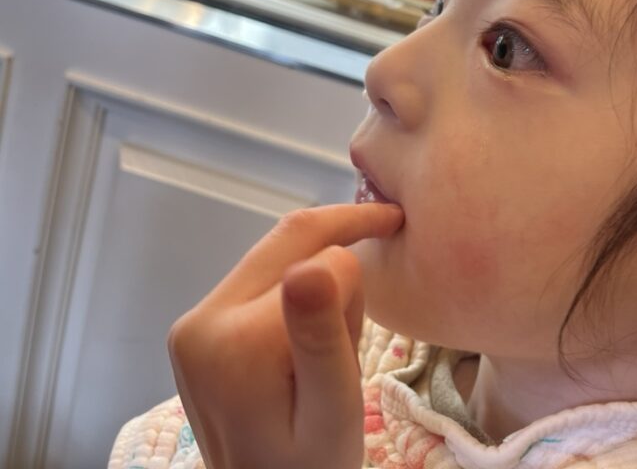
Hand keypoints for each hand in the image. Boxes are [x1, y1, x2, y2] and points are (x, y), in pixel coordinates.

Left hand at [167, 203, 403, 468]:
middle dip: (341, 236)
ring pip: (275, 256)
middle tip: (390, 237)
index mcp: (236, 339)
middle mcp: (200, 320)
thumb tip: (314, 263)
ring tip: (345, 330)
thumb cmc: (312, 467)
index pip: (316, 256)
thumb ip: (322, 338)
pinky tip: (314, 331)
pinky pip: (259, 281)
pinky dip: (297, 288)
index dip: (360, 249)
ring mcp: (192, 325)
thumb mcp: (333, 410)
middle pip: (285, 239)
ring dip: (320, 268)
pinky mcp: (195, 330)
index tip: (398, 238)